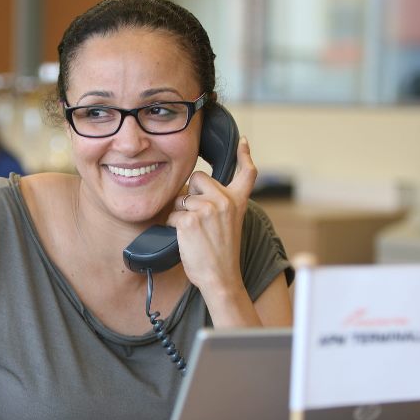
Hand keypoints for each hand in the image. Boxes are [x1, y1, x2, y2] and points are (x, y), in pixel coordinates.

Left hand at [166, 138, 256, 294]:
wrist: (221, 278)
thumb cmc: (222, 254)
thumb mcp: (231, 224)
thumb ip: (222, 204)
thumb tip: (195, 190)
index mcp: (238, 201)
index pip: (247, 172)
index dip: (244, 154)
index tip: (242, 141)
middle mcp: (226, 201)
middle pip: (198, 178)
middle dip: (191, 193)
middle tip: (199, 217)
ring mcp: (208, 209)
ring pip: (181, 198)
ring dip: (180, 213)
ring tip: (194, 232)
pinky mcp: (191, 220)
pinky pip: (172, 214)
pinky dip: (172, 226)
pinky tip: (185, 239)